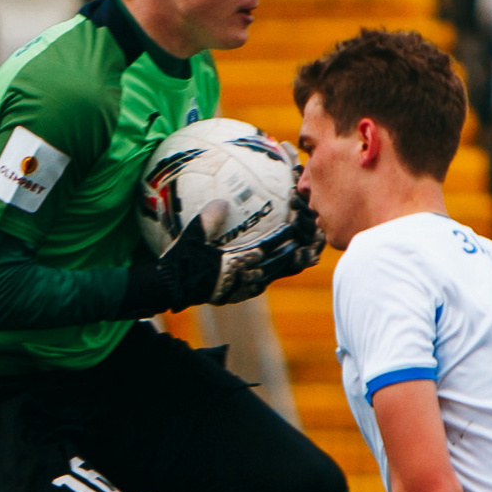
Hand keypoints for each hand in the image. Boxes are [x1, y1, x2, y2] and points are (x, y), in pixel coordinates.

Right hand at [153, 197, 327, 309]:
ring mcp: (250, 285)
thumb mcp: (192, 238)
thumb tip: (223, 203)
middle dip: (305, 247)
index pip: (275, 249)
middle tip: (319, 230)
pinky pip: (271, 275)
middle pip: (287, 262)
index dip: (290, 234)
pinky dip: (285, 264)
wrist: (172, 288)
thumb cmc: (181, 262)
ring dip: (300, 257)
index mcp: (242, 266)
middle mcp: (250, 278)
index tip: (300, 216)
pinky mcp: (246, 288)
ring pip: (283, 271)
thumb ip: (207, 221)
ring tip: (314, 242)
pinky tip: (292, 252)